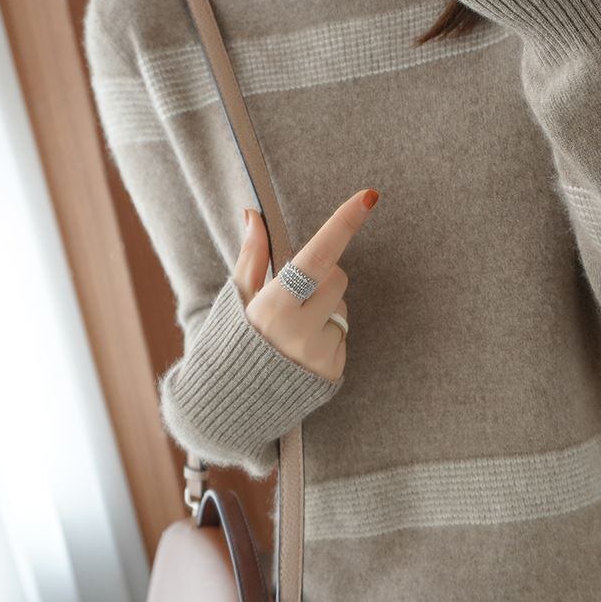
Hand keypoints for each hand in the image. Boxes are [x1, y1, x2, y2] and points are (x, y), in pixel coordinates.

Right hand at [232, 189, 379, 381]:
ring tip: (293, 330)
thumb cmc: (232, 342)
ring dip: (325, 309)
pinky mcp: (334, 371)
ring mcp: (320, 354)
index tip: (369, 196)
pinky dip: (327, 335)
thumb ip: (251, 256)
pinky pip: (343, 336)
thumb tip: (254, 214)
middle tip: (293, 295)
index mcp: (273, 306)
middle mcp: (300, 331)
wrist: (232, 405)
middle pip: (338, 278)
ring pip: (343, 307)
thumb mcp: (237, 299)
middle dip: (322, 276)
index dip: (343, 224)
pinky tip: (302, 350)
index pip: (317, 256)